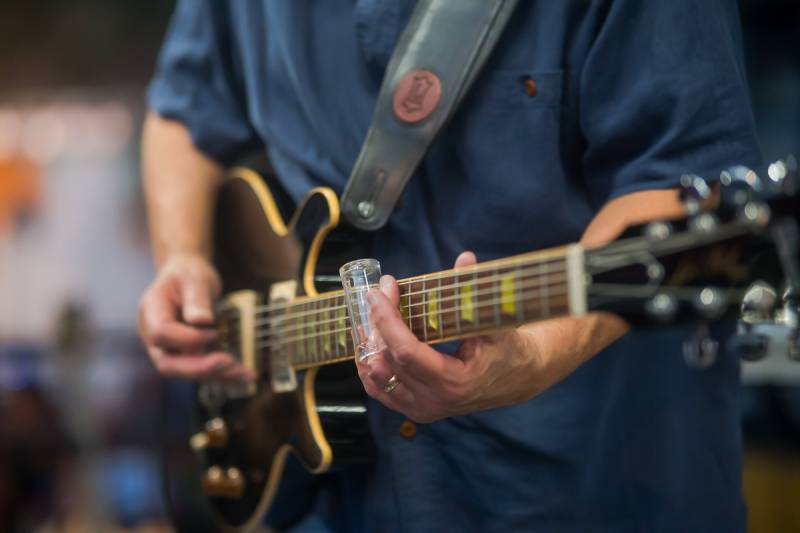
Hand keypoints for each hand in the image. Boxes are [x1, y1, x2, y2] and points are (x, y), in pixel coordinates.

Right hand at [138, 254, 256, 380]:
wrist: (185, 277)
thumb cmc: (187, 275)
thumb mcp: (194, 278)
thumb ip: (197, 298)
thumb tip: (202, 321)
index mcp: (152, 313)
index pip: (161, 334)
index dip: (187, 338)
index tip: (214, 332)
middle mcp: (154, 338)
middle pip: (168, 364)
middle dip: (200, 368)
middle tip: (230, 363)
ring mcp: (169, 350)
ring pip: (187, 373)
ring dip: (217, 375)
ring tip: (247, 374)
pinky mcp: (186, 356)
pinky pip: (202, 370)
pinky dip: (223, 374)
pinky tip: (245, 374)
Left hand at [356, 252, 549, 422]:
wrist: (518, 379)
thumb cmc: (508, 349)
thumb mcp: (495, 320)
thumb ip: (475, 292)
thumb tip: (465, 258)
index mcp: (454, 382)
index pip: (406, 352)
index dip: (386, 320)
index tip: (378, 293)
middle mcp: (434, 402)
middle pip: (387, 361)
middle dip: (376, 323)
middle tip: (377, 294)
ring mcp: (422, 409)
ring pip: (376, 377)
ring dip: (368, 344)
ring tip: (368, 313)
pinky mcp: (415, 409)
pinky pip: (380, 389)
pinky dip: (369, 364)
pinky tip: (369, 339)